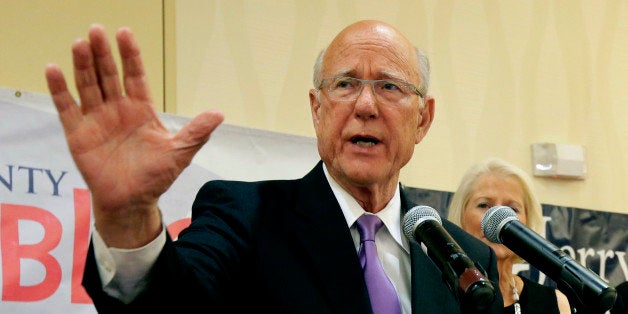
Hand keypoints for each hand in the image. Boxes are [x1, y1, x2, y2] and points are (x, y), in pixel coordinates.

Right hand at [45, 24, 223, 247]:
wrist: (132, 202)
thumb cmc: (155, 176)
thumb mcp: (179, 152)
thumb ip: (196, 132)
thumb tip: (219, 114)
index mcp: (141, 110)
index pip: (135, 75)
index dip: (130, 55)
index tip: (124, 33)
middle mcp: (117, 109)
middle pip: (109, 75)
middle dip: (103, 53)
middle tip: (97, 30)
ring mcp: (96, 120)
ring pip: (88, 86)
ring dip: (83, 66)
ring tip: (80, 44)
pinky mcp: (78, 134)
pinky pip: (66, 108)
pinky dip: (59, 90)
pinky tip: (53, 69)